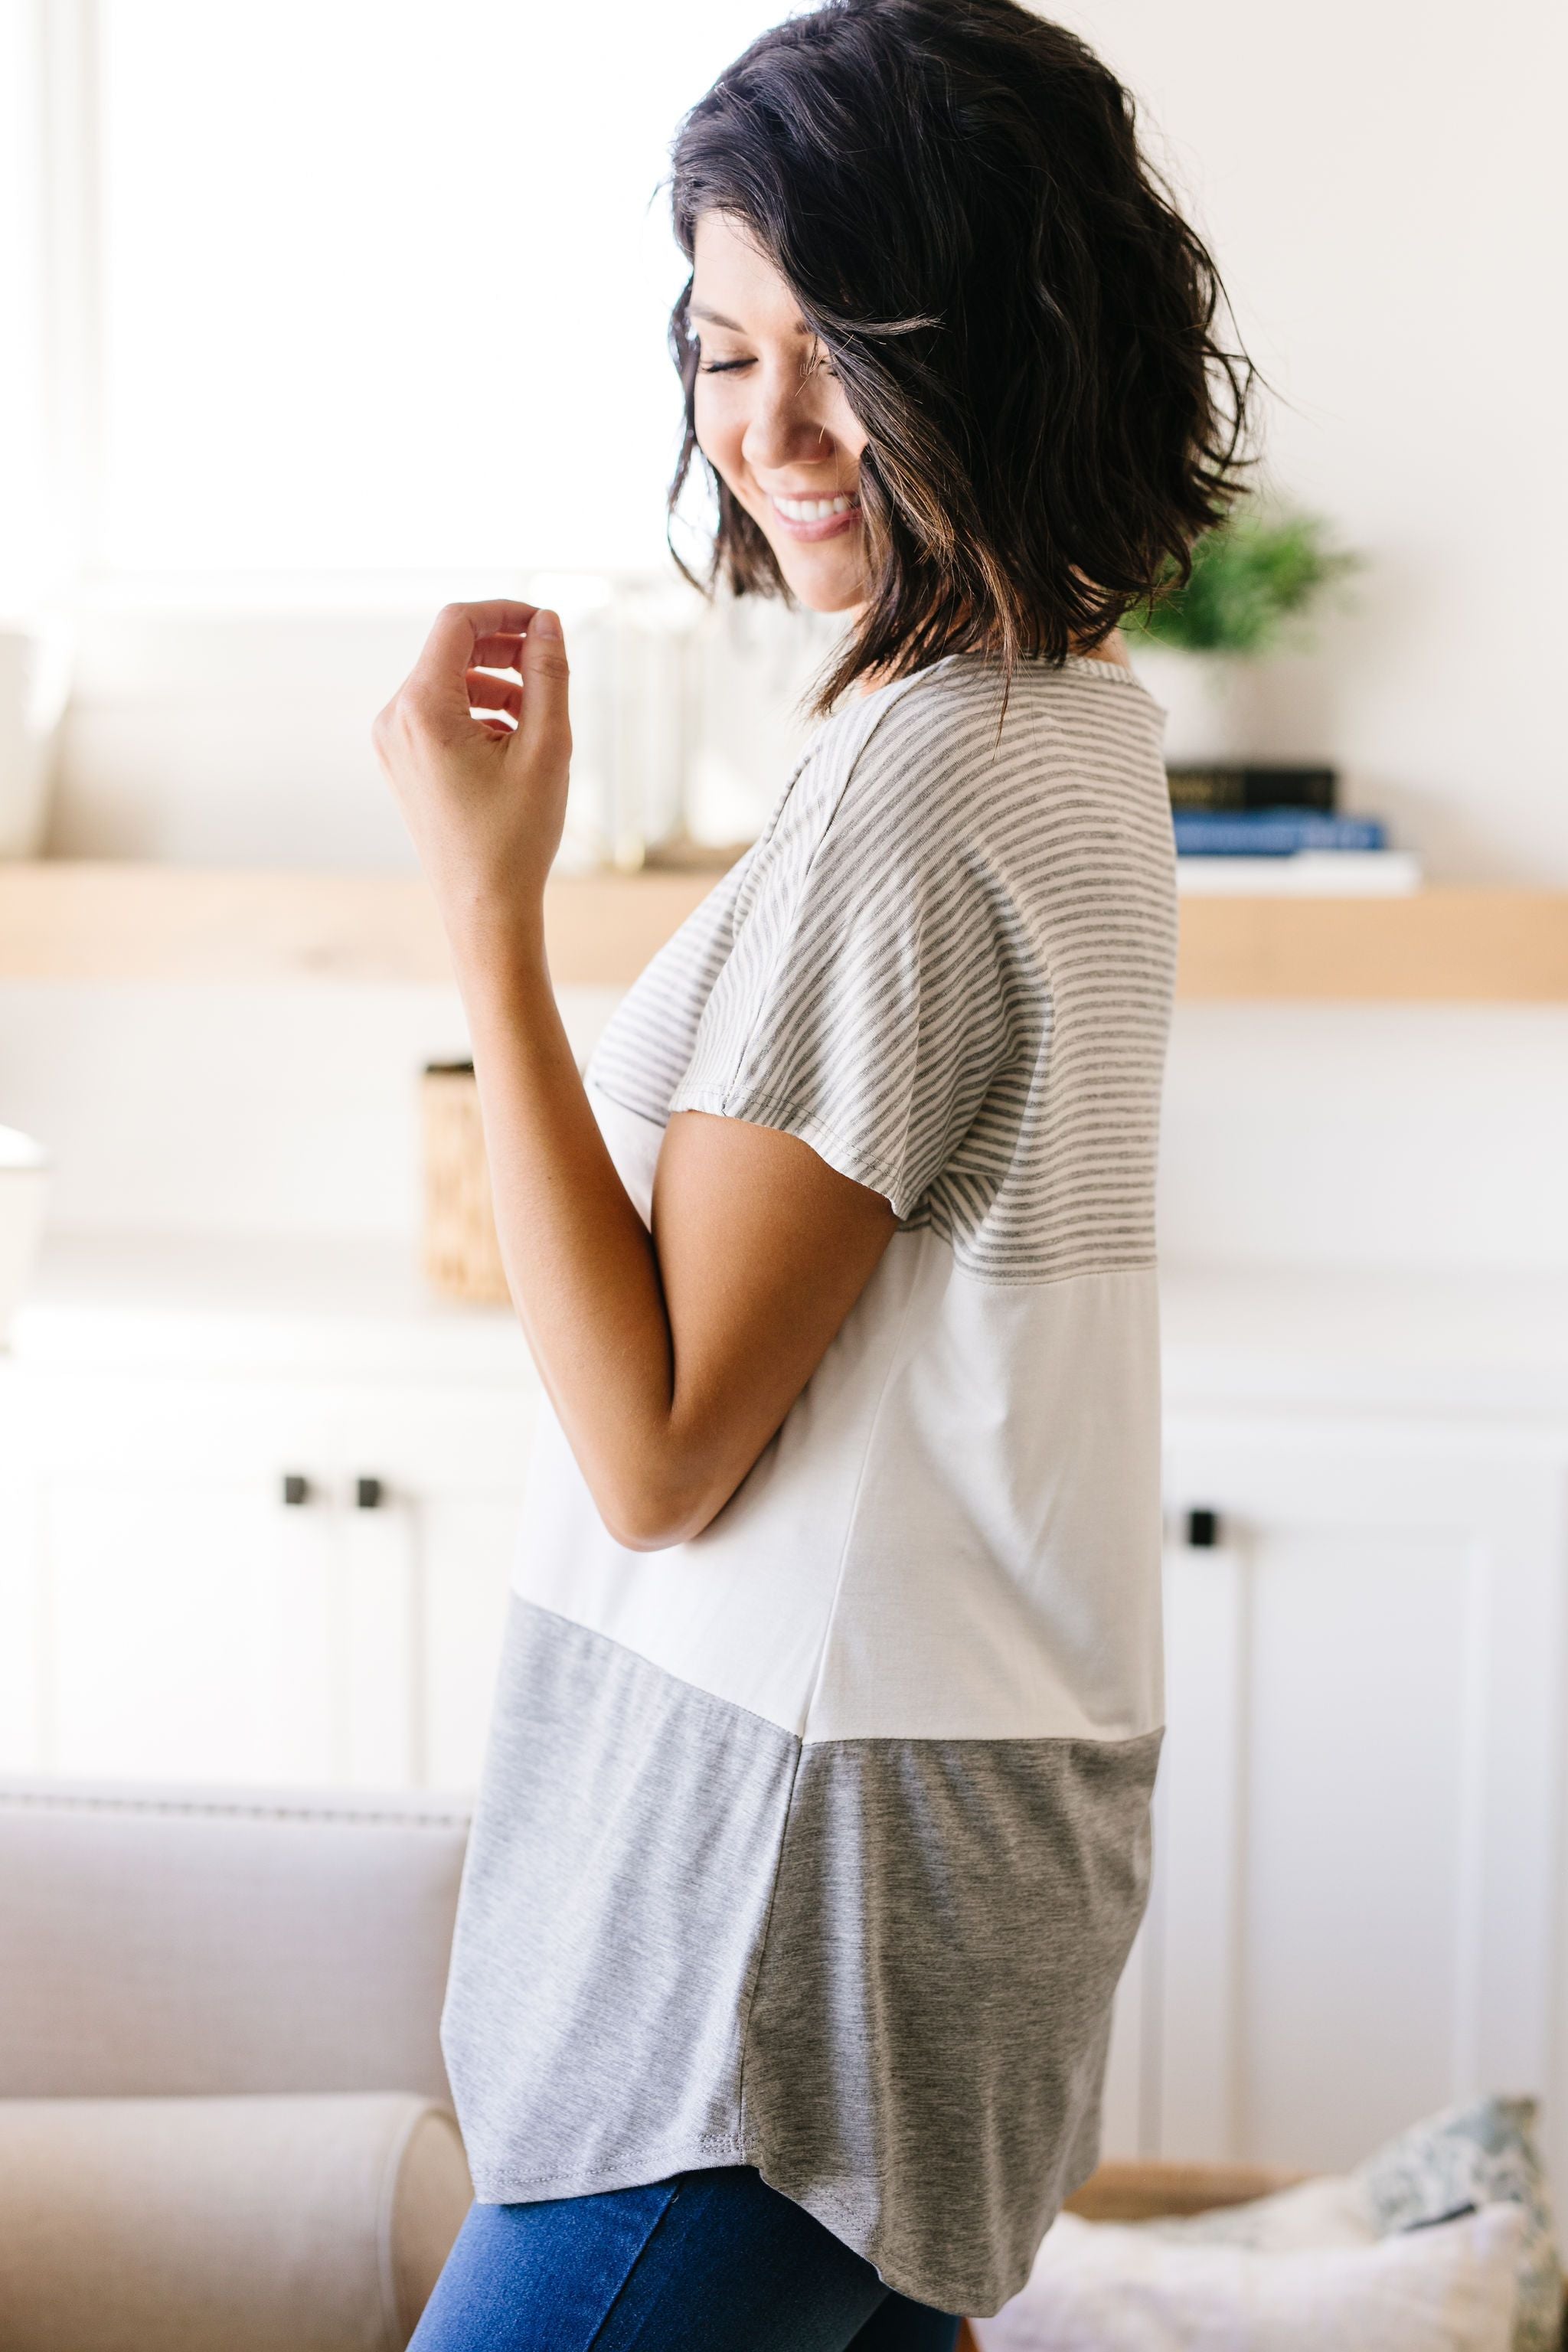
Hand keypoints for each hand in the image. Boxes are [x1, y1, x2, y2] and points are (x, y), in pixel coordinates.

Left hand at [372, 600, 570, 958]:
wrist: (485, 907)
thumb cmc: (516, 836)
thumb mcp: (547, 746)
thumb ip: (548, 674)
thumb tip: (547, 622)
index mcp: (422, 709)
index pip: (457, 623)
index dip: (505, 612)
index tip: (545, 622)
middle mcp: (395, 720)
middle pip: (450, 651)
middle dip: (503, 648)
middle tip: (550, 662)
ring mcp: (393, 743)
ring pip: (447, 683)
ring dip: (495, 683)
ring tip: (540, 714)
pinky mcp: (402, 763)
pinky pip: (439, 715)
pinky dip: (478, 712)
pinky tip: (516, 740)